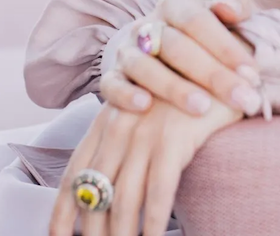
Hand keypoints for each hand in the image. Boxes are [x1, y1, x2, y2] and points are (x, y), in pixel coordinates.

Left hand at [50, 97, 240, 235]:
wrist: (218, 62)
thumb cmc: (183, 93)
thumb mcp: (143, 111)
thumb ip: (121, 143)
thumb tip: (108, 189)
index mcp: (105, 123)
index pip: (73, 175)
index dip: (62, 212)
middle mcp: (117, 128)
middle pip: (96, 194)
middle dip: (93, 232)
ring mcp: (143, 133)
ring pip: (124, 199)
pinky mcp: (173, 137)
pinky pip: (158, 190)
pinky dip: (154, 220)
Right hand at [100, 0, 262, 119]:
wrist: (160, 55)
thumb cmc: (202, 39)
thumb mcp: (220, 19)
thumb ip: (234, 7)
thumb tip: (230, 8)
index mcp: (173, 6)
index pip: (198, 21)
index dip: (226, 46)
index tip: (253, 74)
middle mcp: (146, 26)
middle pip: (176, 46)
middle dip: (212, 74)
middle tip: (242, 98)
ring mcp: (126, 53)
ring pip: (144, 66)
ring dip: (173, 87)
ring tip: (202, 107)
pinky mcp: (111, 78)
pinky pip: (111, 85)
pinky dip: (125, 94)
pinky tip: (145, 106)